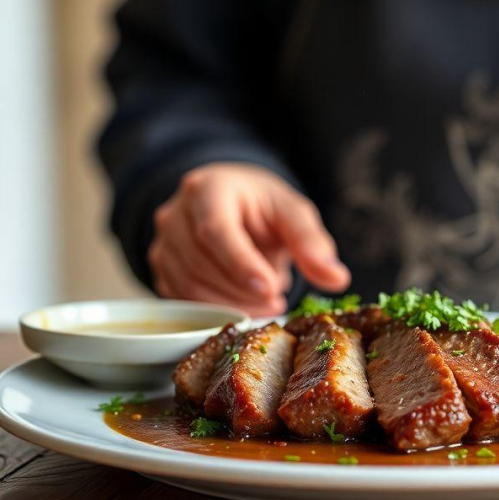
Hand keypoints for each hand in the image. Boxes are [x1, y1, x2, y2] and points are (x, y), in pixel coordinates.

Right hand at [148, 162, 350, 316]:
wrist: (231, 204)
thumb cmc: (262, 207)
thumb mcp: (292, 214)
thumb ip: (312, 243)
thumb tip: (337, 279)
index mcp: (207, 189)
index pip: (216, 229)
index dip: (241, 264)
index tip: (270, 289)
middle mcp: (176, 213)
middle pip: (202, 262)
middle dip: (243, 290)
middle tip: (278, 301)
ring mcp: (163, 242)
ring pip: (190, 285)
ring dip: (231, 304)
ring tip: (268, 304)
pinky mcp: (161, 269)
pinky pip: (183, 300)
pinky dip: (215, 311)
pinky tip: (245, 307)